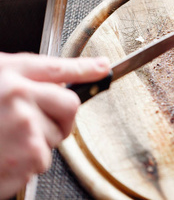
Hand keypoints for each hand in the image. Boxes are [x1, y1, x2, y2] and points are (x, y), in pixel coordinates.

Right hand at [0, 53, 109, 198]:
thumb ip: (33, 74)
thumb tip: (74, 71)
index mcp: (12, 80)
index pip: (60, 71)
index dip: (86, 69)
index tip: (102, 68)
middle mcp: (21, 105)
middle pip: (69, 109)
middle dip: (60, 115)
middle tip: (34, 118)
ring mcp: (23, 136)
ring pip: (55, 138)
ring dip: (37, 141)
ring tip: (5, 138)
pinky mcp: (22, 165)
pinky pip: (40, 163)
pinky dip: (25, 163)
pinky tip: (3, 153)